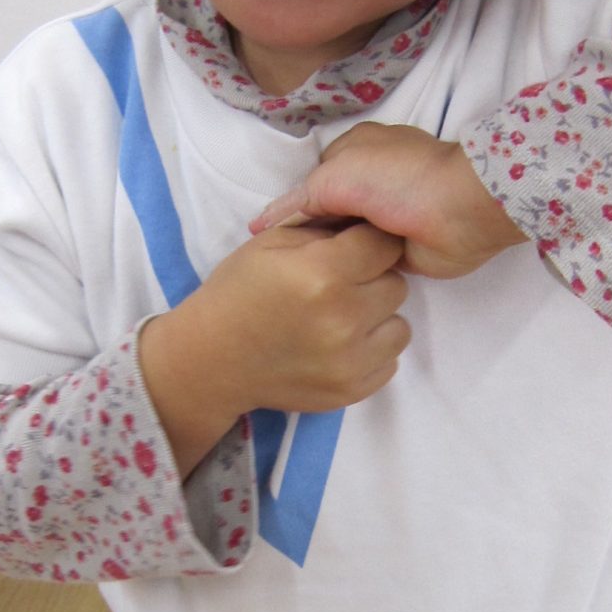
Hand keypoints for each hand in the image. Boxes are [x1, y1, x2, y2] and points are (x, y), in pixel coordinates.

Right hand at [150, 217, 412, 432]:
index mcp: (322, 272)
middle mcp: (343, 318)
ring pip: (400, 326)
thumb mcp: (272, 241)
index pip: (383, 244)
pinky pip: (389, 361)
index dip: (369, 242)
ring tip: (340, 317)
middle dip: (373, 280)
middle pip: (396, 284)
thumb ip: (325, 227)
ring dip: (377, 319)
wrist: (211, 359)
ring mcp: (350, 361)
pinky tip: (338, 344)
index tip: (355, 249)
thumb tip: (368, 221)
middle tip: (340, 285)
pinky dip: (370, 351)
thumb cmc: (239, 291)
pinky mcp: (352, 391)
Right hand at [247, 122, 525, 279]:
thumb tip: (262, 226)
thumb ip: (299, 200)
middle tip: (281, 273)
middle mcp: (367, 187)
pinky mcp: (399, 254)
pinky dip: (353, 276)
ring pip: (343, 246)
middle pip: (325, 219)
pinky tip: (330, 293)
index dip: (289, 217)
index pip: (308, 190)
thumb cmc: (396, 180)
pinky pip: (365, 267)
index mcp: (352, 155)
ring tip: (302, 287)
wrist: (460, 209)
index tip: (265, 247)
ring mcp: (384, 222)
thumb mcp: (334, 175)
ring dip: (329, 261)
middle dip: (308, 240)